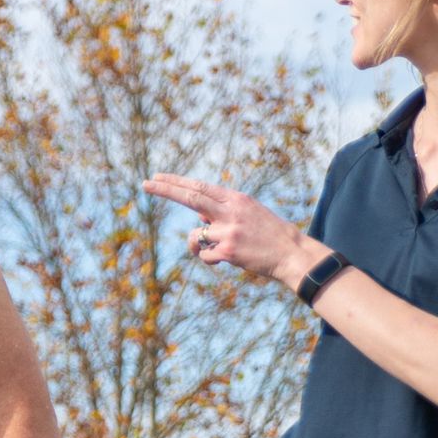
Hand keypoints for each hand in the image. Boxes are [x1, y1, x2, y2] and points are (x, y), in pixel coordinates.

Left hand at [141, 174, 318, 286]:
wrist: (292, 253)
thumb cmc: (270, 234)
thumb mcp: (249, 213)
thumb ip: (224, 211)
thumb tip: (199, 215)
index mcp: (236, 199)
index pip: (200, 187)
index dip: (176, 182)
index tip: (157, 177)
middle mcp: (231, 211)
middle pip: (191, 198)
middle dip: (166, 190)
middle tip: (146, 184)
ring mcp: (229, 231)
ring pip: (195, 235)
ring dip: (197, 244)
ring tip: (216, 249)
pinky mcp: (228, 252)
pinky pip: (204, 255)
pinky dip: (209, 259)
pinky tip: (226, 260)